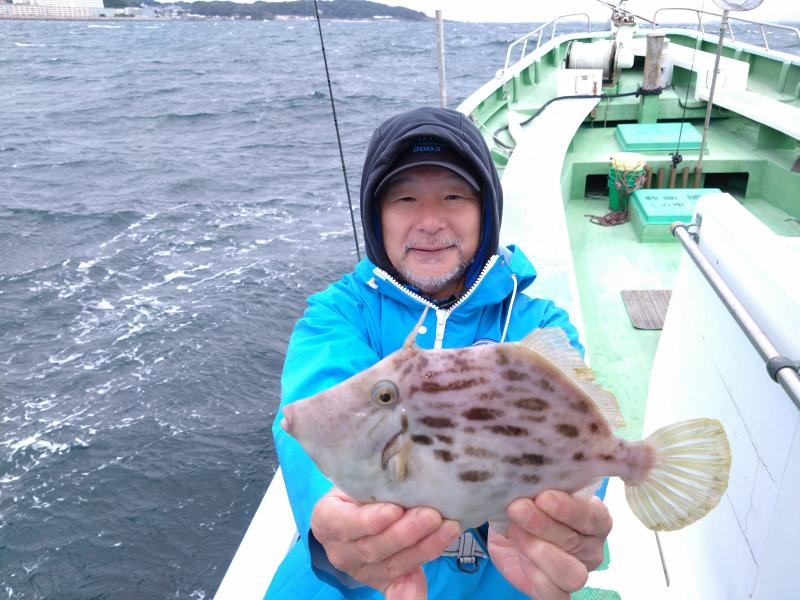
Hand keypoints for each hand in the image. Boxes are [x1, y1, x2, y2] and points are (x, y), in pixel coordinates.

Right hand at [310, 487, 461, 598]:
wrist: (358, 507)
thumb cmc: (361, 487)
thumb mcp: (360, 479)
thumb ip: (375, 483)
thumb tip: (403, 479)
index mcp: (326, 519)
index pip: (346, 522)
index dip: (371, 519)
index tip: (395, 509)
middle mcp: (339, 550)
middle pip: (372, 547)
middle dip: (406, 533)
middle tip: (432, 516)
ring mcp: (360, 569)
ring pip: (392, 564)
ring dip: (424, 548)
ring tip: (448, 529)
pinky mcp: (381, 581)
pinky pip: (396, 590)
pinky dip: (411, 593)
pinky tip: (422, 588)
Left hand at [488, 490, 611, 599]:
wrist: (507, 529)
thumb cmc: (528, 503)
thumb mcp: (531, 490)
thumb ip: (537, 486)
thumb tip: (529, 478)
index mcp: (595, 518)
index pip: (592, 515)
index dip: (568, 508)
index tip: (544, 497)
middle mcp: (592, 547)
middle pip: (575, 541)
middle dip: (543, 524)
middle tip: (517, 508)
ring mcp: (578, 573)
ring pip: (571, 573)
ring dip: (539, 551)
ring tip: (516, 532)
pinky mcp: (557, 594)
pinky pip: (555, 595)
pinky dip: (535, 575)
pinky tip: (520, 555)